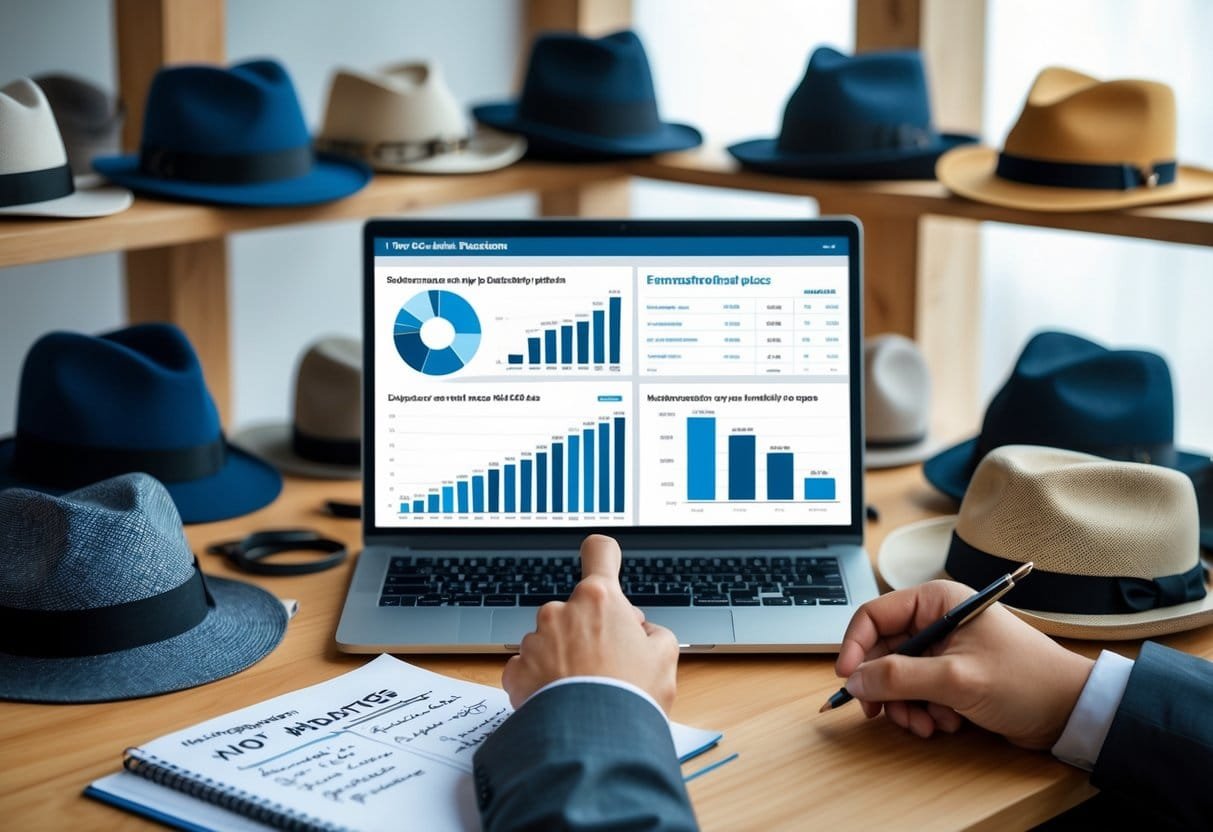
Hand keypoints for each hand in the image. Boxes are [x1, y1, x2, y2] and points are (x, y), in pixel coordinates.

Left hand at [502, 534, 679, 711]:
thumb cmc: (631, 696)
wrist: (594, 741)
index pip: (599, 552)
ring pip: (551, 640)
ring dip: (564, 658)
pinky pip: (529, 668)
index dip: (603, 555)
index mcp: (600, 599)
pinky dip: (540, 682)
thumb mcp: (665, 657)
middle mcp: (561, 611)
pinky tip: (559, 701)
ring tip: (583, 692)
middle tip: (607, 666)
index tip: (603, 559)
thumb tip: (639, 631)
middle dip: (589, 631)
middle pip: (577, 610)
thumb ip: (653, 632)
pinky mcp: (516, 670)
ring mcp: (535, 639)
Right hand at [835, 580, 1094, 749]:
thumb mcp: (956, 679)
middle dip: (885, 688)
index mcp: (936, 602)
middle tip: (884, 714)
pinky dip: (923, 712)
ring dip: (906, 706)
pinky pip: (917, 692)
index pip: (874, 616)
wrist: (1070, 710)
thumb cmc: (1024, 681)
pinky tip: (946, 723)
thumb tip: (854, 680)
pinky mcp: (951, 675)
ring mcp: (944, 650)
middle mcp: (936, 620)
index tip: (847, 679)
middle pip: (882, 652)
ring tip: (928, 725)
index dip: (855, 647)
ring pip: (897, 677)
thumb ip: (899, 677)